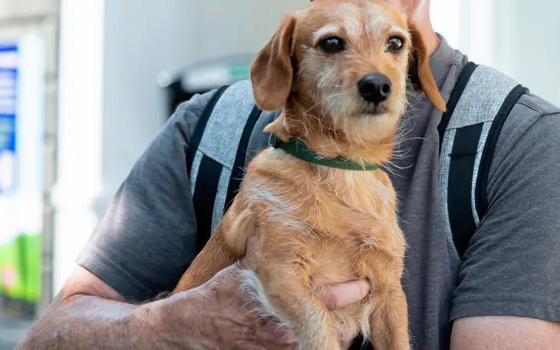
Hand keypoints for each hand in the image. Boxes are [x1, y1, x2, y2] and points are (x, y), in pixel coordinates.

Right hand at [180, 237, 370, 348]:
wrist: (194, 326)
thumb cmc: (220, 294)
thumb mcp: (244, 266)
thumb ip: (267, 250)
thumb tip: (282, 222)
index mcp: (282, 302)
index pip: (330, 299)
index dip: (352, 290)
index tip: (365, 282)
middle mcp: (286, 330)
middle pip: (337, 332)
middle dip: (351, 321)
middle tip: (359, 308)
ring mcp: (281, 349)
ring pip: (325, 347)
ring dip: (337, 336)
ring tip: (347, 323)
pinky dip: (317, 344)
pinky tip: (321, 335)